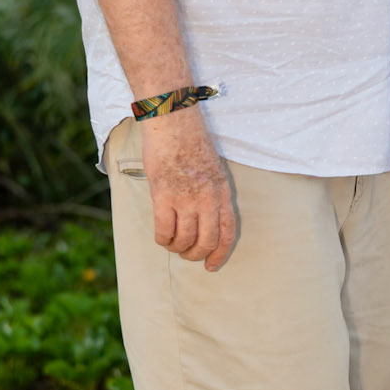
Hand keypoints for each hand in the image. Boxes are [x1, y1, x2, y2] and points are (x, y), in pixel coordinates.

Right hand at [141, 108, 236, 271]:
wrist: (173, 123)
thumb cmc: (190, 144)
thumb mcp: (214, 170)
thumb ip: (212, 196)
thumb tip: (205, 223)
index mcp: (223, 192)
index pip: (228, 233)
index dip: (220, 254)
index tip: (212, 266)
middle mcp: (208, 199)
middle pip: (206, 242)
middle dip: (196, 255)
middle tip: (187, 254)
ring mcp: (186, 199)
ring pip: (184, 240)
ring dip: (177, 248)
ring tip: (172, 243)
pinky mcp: (164, 197)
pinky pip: (163, 231)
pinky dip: (162, 239)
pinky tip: (161, 236)